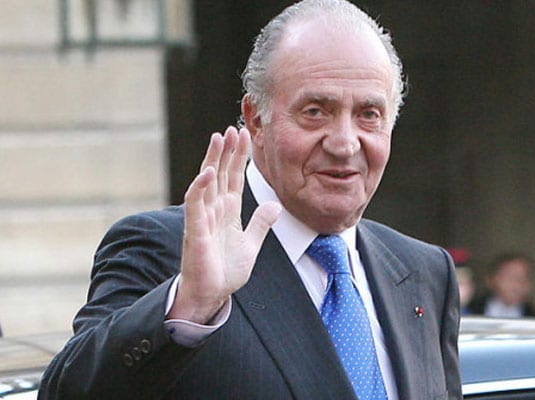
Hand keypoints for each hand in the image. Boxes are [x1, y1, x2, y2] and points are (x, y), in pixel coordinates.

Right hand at [168, 127, 280, 323]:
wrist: (211, 295)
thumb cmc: (225, 271)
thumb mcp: (251, 245)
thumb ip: (261, 224)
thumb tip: (274, 204)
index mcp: (228, 212)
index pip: (234, 178)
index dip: (239, 157)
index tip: (244, 136)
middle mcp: (214, 211)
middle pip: (221, 174)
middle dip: (226, 151)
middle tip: (232, 128)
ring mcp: (204, 219)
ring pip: (207, 183)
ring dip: (212, 160)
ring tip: (218, 138)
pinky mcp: (195, 231)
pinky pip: (196, 205)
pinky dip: (201, 188)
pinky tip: (208, 171)